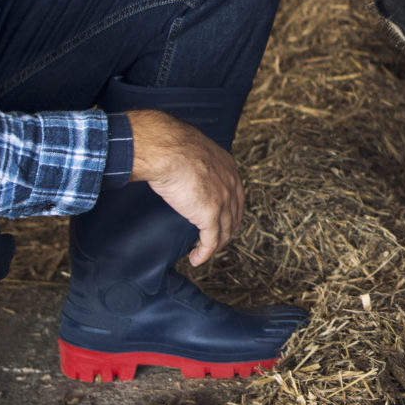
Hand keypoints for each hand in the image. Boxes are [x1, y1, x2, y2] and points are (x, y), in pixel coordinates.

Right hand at [127, 109, 242, 266]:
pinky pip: (211, 241)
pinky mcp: (210, 216)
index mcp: (228, 167)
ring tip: (202, 252)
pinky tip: (196, 259)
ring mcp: (223, 201)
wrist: (167, 150)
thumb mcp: (191, 151)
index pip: (236, 195)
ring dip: (214, 245)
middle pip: (234, 215)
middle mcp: (231, 185)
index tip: (223, 219)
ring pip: (224, 231)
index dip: (230, 211)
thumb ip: (193, 162)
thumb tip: (178, 165)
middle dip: (225, 230)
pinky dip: (204, 253)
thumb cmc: (171, 146)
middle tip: (214, 240)